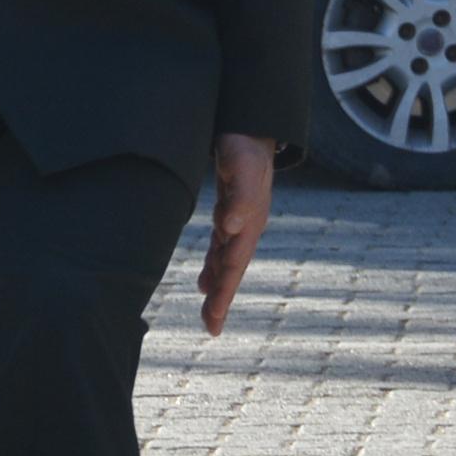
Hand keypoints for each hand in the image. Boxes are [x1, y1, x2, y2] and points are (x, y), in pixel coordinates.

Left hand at [200, 134, 276, 334]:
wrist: (250, 126)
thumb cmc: (245, 147)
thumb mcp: (242, 167)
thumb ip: (239, 197)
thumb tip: (231, 228)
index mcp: (250, 222)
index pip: (234, 265)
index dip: (224, 293)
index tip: (212, 319)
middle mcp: (246, 226)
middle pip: (232, 270)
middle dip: (221, 300)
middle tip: (211, 329)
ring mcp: (239, 221)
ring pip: (227, 262)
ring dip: (218, 288)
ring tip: (209, 316)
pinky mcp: (230, 213)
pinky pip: (221, 248)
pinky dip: (214, 267)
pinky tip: (205, 283)